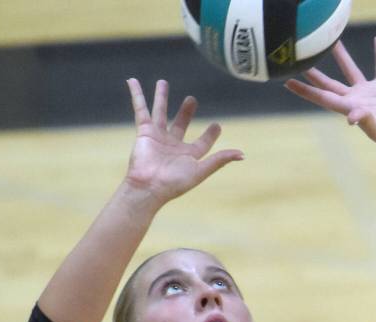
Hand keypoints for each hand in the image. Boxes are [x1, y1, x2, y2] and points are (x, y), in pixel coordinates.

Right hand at [124, 79, 242, 205]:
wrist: (149, 187)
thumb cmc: (174, 183)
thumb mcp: (200, 171)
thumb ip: (219, 160)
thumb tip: (242, 155)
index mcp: (188, 155)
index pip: (202, 142)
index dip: (210, 134)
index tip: (217, 125)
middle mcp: (173, 145)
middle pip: (180, 123)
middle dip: (186, 112)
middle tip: (192, 99)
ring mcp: (157, 137)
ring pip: (160, 112)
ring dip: (161, 98)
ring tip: (163, 82)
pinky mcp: (144, 132)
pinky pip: (140, 109)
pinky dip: (137, 95)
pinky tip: (132, 81)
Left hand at [285, 37, 375, 153]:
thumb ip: (363, 119)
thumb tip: (351, 118)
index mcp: (347, 108)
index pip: (321, 96)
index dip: (304, 90)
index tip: (287, 82)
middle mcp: (354, 99)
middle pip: (329, 83)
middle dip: (315, 73)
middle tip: (301, 59)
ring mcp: (368, 93)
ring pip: (351, 71)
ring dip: (343, 57)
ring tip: (334, 41)